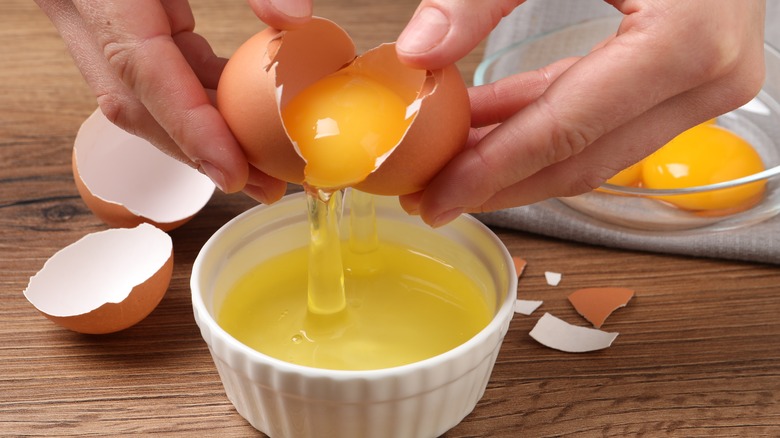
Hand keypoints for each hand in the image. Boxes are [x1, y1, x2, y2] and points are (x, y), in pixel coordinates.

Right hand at [35, 0, 288, 203]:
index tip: (232, 172)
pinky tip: (239, 120)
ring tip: (258, 170)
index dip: (189, 130)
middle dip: (197, 153)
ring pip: (141, 101)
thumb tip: (295, 19)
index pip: (143, 74)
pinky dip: (196, 102)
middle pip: (137, 106)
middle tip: (260, 186)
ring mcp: (94, 22)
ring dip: (199, 138)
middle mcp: (87, 14)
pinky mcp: (116, 24)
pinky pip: (154, 75)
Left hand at [396, 0, 766, 226]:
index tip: (439, 196)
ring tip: (450, 163)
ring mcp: (705, 84)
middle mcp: (708, 79)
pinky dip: (544, 124)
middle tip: (434, 196)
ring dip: (517, 158)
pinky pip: (605, 119)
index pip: (565, 132)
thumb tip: (420, 51)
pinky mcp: (689, 79)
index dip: (493, 171)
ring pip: (594, 149)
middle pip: (582, 161)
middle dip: (500, 184)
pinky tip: (488, 126)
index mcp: (685, 41)